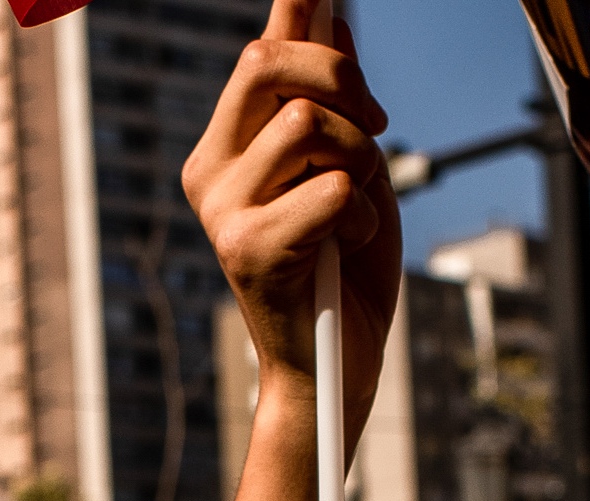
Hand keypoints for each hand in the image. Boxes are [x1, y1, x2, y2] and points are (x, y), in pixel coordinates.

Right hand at [183, 0, 399, 421]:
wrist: (334, 373)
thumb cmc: (345, 276)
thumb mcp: (354, 171)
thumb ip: (340, 101)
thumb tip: (333, 17)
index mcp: (230, 144)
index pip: (261, 47)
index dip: (295, 3)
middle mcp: (211, 168)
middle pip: (268, 61)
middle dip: (340, 77)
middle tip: (378, 127)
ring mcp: (221, 208)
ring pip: (307, 123)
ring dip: (360, 161)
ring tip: (359, 212)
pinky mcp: (244, 249)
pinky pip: (329, 188)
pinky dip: (361, 216)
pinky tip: (350, 249)